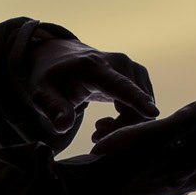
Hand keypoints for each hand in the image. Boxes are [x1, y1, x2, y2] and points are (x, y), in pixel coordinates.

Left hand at [15, 28, 155, 135]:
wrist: (61, 58)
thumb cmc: (51, 77)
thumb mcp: (42, 93)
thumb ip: (54, 108)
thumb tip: (62, 126)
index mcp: (95, 67)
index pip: (120, 86)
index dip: (136, 100)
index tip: (153, 113)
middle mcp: (120, 63)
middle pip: (134, 105)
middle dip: (120, 128)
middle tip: (95, 136)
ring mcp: (133, 68)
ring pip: (142, 108)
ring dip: (125, 125)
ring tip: (99, 128)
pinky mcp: (139, 75)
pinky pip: (144, 104)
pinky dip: (131, 118)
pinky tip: (110, 120)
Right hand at [75, 90, 195, 194]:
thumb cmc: (118, 163)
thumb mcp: (150, 135)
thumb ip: (180, 122)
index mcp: (184, 168)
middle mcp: (177, 185)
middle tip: (194, 133)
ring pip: (176, 170)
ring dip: (165, 152)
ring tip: (148, 139)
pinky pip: (156, 178)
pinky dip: (148, 163)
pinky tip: (133, 156)